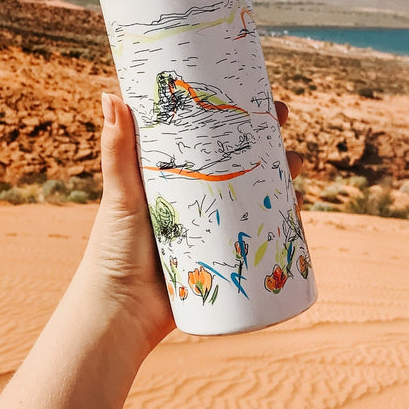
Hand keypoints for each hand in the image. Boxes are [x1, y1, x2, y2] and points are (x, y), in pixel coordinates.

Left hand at [81, 93, 301, 356]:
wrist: (122, 314)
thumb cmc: (112, 249)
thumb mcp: (121, 195)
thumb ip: (117, 151)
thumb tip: (110, 95)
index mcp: (170, 176)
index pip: (205, 136)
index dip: (230, 114)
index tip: (251, 93)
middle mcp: (194, 197)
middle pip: (237, 160)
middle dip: (265, 139)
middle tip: (283, 120)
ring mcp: (212, 226)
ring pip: (254, 193)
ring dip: (280, 174)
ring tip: (295, 163)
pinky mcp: (225, 256)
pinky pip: (259, 233)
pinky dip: (281, 218)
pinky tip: (297, 206)